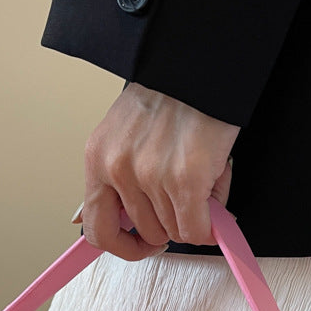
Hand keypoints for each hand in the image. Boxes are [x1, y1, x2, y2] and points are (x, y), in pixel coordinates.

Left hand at [79, 82, 239, 260]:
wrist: (199, 65)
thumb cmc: (169, 98)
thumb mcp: (127, 138)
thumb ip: (125, 184)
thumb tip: (137, 229)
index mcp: (98, 160)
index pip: (97, 230)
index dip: (123, 245)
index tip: (140, 244)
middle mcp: (118, 170)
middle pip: (147, 233)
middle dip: (171, 223)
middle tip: (185, 200)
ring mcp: (149, 177)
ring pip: (175, 232)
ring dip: (194, 214)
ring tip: (200, 179)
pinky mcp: (184, 180)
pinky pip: (197, 229)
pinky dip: (209, 223)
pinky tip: (213, 197)